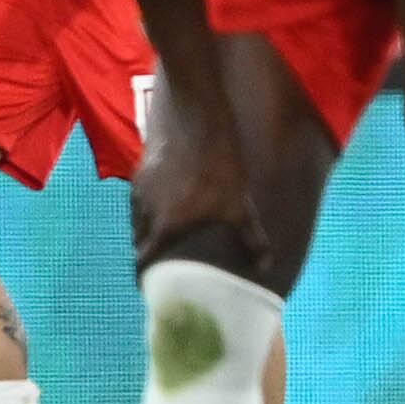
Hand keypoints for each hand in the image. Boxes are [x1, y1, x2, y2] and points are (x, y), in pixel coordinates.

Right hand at [132, 91, 264, 269]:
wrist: (196, 120)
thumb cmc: (219, 168)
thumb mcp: (240, 206)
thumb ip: (251, 239)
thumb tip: (266, 267)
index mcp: (165, 227)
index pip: (143, 261)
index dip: (145, 274)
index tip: (149, 283)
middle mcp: (145, 212)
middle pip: (138, 241)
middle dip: (147, 252)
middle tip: (163, 258)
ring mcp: (139, 189)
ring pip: (137, 218)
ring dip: (148, 227)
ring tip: (166, 228)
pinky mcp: (140, 169)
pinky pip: (139, 196)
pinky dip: (150, 203)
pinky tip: (168, 196)